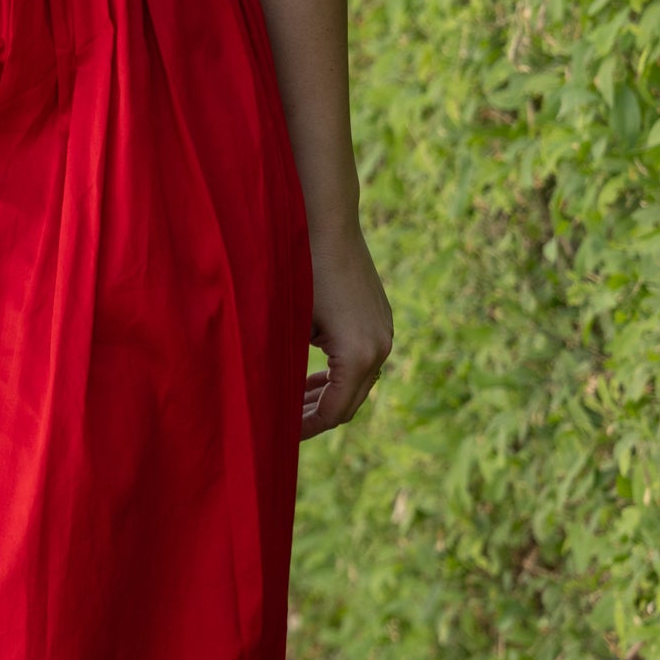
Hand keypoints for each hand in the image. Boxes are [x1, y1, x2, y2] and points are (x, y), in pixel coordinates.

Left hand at [301, 223, 391, 437]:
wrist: (327, 224)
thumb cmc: (299, 272)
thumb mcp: (288, 325)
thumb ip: (287, 368)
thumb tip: (273, 403)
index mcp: (358, 355)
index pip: (335, 412)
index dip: (306, 427)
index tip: (281, 435)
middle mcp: (380, 348)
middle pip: (350, 402)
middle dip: (317, 415)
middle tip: (285, 425)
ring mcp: (385, 332)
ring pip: (359, 381)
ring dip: (329, 394)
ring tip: (296, 404)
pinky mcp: (382, 319)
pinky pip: (364, 359)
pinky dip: (340, 373)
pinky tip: (314, 377)